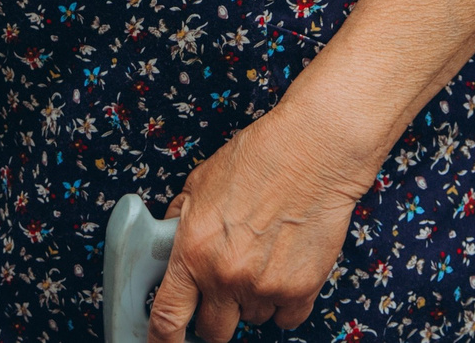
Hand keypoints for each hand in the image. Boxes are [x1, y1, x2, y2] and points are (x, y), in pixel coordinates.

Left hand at [149, 104, 374, 342]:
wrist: (313, 151)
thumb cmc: (258, 158)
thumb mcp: (200, 183)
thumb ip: (180, 220)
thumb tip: (168, 242)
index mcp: (193, 251)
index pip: (168, 317)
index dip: (161, 340)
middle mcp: (226, 276)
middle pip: (213, 331)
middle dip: (214, 316)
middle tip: (221, 292)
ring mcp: (265, 287)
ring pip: (252, 321)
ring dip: (251, 302)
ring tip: (260, 259)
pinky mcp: (301, 289)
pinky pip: (286, 319)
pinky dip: (283, 302)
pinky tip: (284, 269)